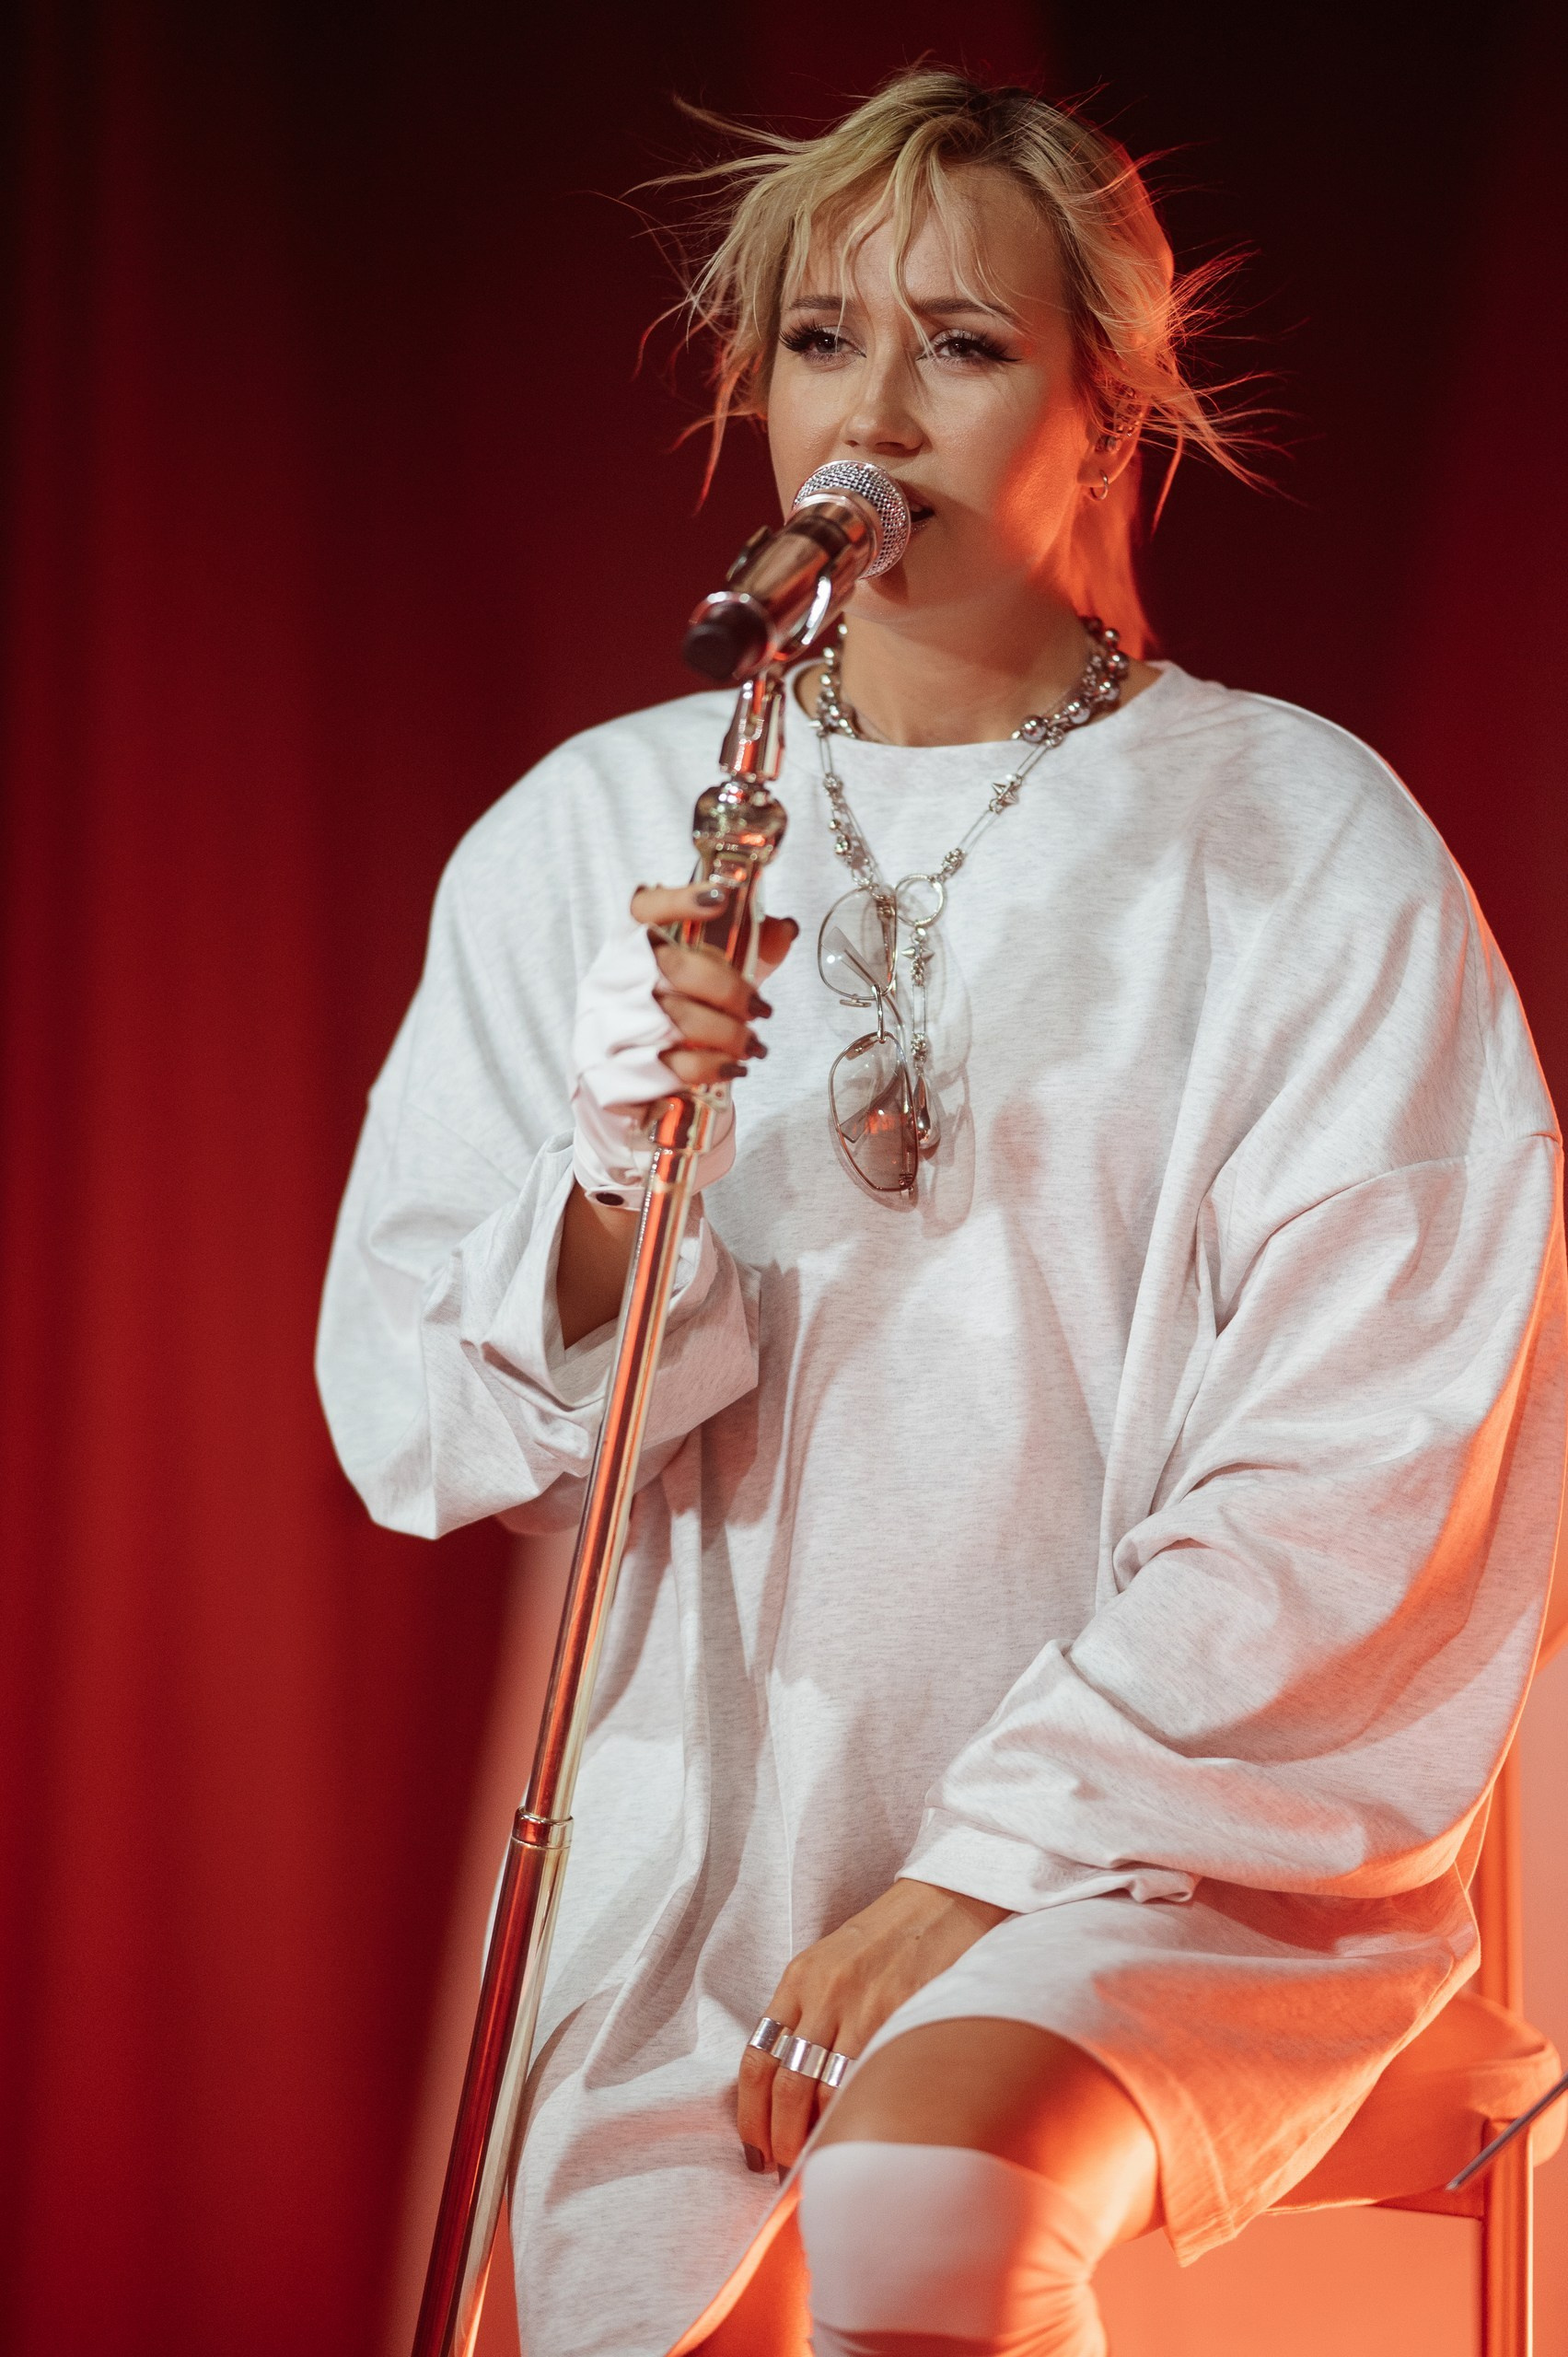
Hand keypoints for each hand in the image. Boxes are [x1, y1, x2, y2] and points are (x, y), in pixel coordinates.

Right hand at [557, 881, 796, 1344]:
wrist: (624, 1112)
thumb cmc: (665, 1039)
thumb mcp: (698, 993)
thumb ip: (740, 958)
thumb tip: (785, 927)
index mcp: (624, 952)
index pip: (642, 909)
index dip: (680, 899)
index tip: (721, 898)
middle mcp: (607, 986)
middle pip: (675, 968)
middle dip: (731, 988)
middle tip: (760, 1010)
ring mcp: (605, 1033)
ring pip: (681, 1021)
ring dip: (731, 1035)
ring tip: (752, 1045)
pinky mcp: (613, 1079)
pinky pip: (676, 1068)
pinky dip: (716, 1068)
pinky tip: (733, 1068)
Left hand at [736, 1880, 1010, 2173]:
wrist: (946, 1899)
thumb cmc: (891, 1940)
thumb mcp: (834, 1965)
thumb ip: (810, 2016)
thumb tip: (792, 2091)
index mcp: (799, 1978)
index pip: (756, 2060)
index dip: (750, 2115)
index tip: (754, 2150)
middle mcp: (821, 1992)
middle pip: (783, 2087)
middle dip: (778, 2140)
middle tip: (784, 2172)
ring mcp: (861, 2004)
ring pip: (822, 2092)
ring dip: (814, 2139)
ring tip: (818, 2167)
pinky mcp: (899, 2013)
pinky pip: (866, 2080)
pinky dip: (855, 2117)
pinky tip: (858, 2138)